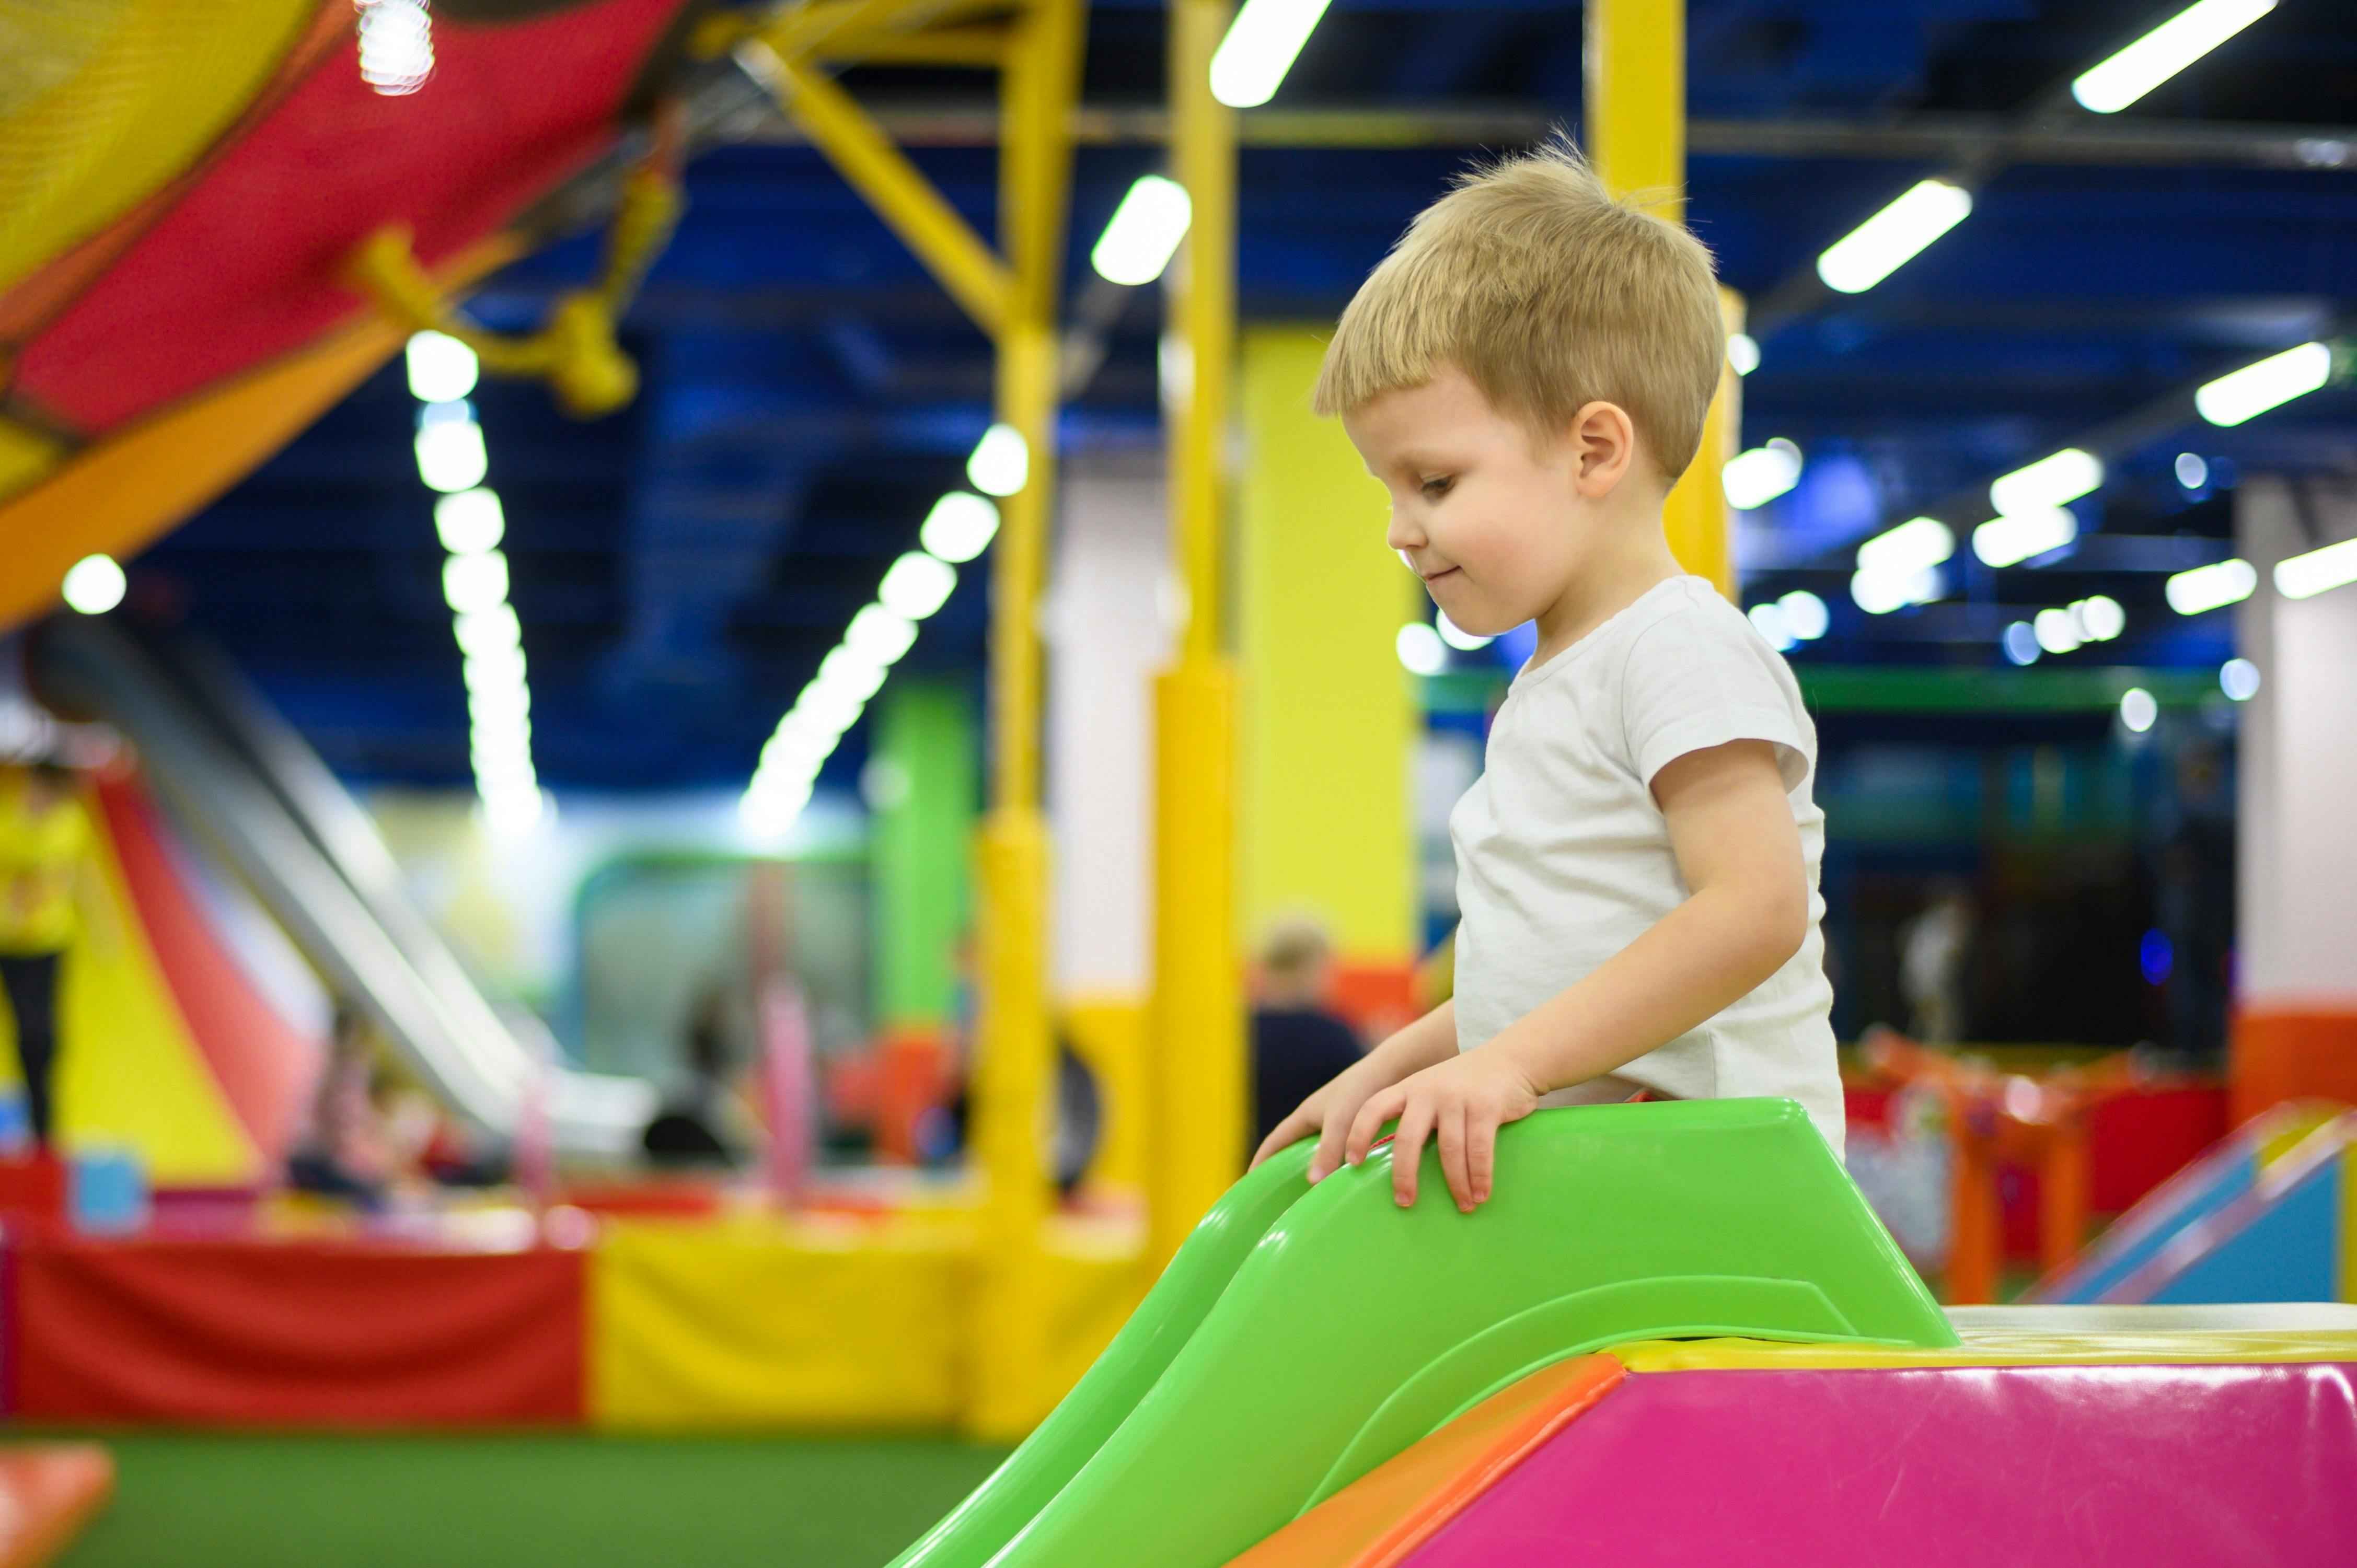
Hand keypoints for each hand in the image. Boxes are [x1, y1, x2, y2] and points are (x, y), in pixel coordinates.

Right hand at [1250, 1057, 1391, 1185]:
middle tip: (1280, 1194)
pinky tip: (1347, 1181)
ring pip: (1320, 1151)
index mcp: (1305, 1115)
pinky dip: (1338, 1167)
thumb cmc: (1359, 1091)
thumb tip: (1312, 1183)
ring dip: (1315, 1168)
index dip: (1262, 1159)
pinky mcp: (1357, 1127)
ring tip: (1314, 1194)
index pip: (1276, 1141)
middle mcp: (1318, 1118)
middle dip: (1285, 1167)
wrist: (1392, 1070)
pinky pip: (1341, 1152)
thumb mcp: (1339, 1122)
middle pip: (1294, 1147)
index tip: (1249, 1179)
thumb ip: (1327, 1151)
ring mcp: (1338, 1122)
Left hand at [1343, 1048, 1539, 1211]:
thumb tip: (1400, 1165)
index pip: (1373, 1108)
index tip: (1352, 1162)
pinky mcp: (1485, 1105)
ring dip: (1455, 1183)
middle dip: (1404, 1174)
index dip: (1358, 1134)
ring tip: (1463, 1206)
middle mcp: (1428, 1090)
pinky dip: (1479, 1175)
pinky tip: (1481, 1194)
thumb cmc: (1467, 1085)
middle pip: (1407, 1138)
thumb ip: (1415, 1115)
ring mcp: (1457, 1097)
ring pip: (1448, 1149)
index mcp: (1409, 1088)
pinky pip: (1478, 1148)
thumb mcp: (1432, 1089)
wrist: (1512, 1058)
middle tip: (1404, 1202)